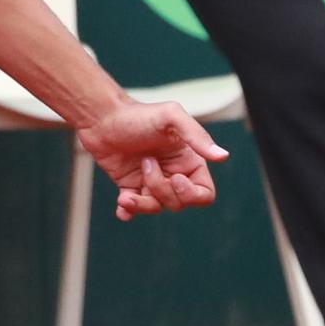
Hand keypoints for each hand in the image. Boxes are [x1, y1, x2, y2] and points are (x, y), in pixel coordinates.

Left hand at [76, 99, 229, 221]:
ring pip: (157, 208)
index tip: (174, 177)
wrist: (101, 116)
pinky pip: (133, 209)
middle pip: (179, 203)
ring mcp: (151, 181)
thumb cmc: (138, 114)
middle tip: (145, 162)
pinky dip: (128, 212)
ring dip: (142, 203)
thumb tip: (223, 156)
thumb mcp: (170, 116)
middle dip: (161, 189)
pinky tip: (121, 207)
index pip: (204, 193)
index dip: (191, 194)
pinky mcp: (129, 185)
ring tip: (125, 195)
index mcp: (189, 160)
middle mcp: (173, 173)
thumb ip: (197, 136)